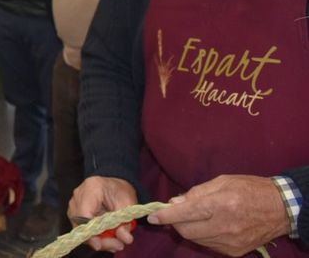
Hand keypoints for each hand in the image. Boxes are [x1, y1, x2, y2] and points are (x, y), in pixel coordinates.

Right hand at [68, 176, 137, 251]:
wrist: (114, 185)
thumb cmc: (120, 191)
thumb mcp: (128, 204)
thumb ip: (126, 221)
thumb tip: (125, 238)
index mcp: (91, 188)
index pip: (84, 213)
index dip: (90, 231)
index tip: (99, 244)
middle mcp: (78, 196)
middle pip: (81, 224)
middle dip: (98, 239)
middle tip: (117, 245)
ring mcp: (74, 205)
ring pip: (81, 229)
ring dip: (98, 240)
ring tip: (116, 243)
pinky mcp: (75, 214)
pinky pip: (83, 229)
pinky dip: (96, 237)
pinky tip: (109, 239)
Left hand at [148, 175, 289, 255]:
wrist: (280, 209)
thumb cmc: (250, 189)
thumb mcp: (222, 181)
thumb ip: (196, 193)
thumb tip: (174, 203)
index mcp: (221, 204)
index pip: (186, 213)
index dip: (166, 216)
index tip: (152, 216)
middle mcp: (225, 226)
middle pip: (186, 230)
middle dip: (174, 223)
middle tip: (174, 213)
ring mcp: (230, 242)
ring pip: (196, 239)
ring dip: (188, 228)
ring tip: (194, 216)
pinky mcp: (234, 252)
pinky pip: (208, 245)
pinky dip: (202, 235)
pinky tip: (207, 225)